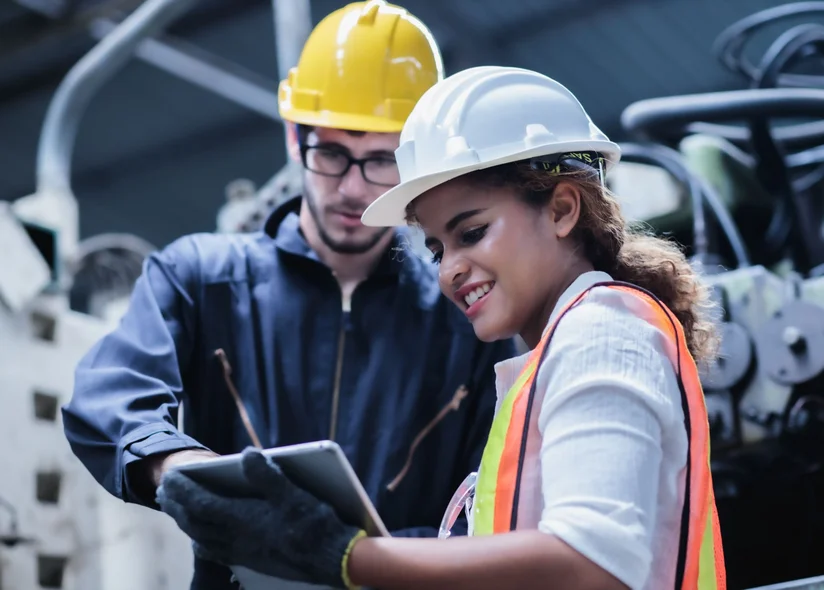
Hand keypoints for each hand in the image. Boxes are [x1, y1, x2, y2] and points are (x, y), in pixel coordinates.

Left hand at [156, 447, 364, 588]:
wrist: (332, 560)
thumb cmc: (316, 524)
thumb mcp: (294, 493)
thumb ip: (267, 474)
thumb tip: (245, 454)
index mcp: (243, 519)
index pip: (201, 503)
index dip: (183, 490)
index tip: (168, 477)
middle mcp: (237, 539)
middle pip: (196, 523)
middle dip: (177, 506)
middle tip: (165, 493)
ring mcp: (243, 552)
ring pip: (203, 538)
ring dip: (186, 523)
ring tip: (178, 512)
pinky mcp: (253, 561)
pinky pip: (216, 551)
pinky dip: (203, 541)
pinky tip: (204, 540)